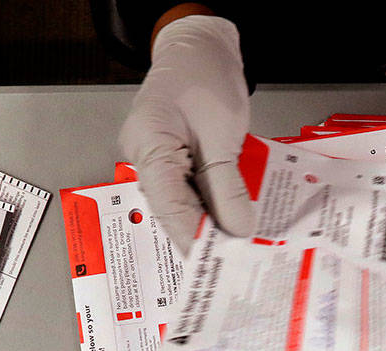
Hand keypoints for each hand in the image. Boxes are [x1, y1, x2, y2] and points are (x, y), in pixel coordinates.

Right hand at [119, 14, 254, 252]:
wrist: (200, 49)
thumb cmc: (204, 76)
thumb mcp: (222, 133)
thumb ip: (227, 185)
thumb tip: (238, 228)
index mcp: (147, 146)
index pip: (169, 206)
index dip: (193, 239)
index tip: (215, 266)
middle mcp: (145, 159)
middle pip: (174, 211)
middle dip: (205, 238)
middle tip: (235, 265)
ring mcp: (158, 162)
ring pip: (184, 206)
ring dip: (212, 225)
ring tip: (240, 251)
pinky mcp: (175, 164)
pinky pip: (193, 193)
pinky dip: (214, 208)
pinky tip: (235, 223)